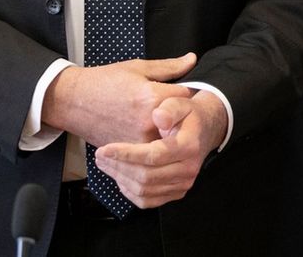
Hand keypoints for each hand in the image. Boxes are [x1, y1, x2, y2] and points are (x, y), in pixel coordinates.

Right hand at [41, 53, 196, 145]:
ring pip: (170, 140)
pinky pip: (154, 152)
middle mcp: (148, 122)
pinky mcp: (131, 154)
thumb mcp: (137, 68)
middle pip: (182, 121)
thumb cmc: (103, 82)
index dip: (186, 91)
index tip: (181, 91)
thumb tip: (192, 60)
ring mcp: (139, 142)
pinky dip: (156, 144)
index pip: (187, 95)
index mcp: (151, 97)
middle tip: (173, 109)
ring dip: (171, 132)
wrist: (73, 102)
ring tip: (162, 121)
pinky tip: (150, 133)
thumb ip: (169, 67)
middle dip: (181, 115)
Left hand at [94, 91, 226, 208]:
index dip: (126, 154)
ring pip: (145, 190)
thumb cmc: (186, 115)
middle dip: (119, 167)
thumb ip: (169, 108)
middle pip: (147, 176)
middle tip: (99, 156)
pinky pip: (149, 201)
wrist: (203, 131)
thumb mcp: (180, 102)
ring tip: (104, 164)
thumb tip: (158, 118)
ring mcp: (183, 183)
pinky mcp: (176, 192)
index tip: (104, 149)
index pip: (154, 155)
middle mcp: (188, 169)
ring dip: (120, 179)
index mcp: (189, 146)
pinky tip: (119, 177)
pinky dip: (130, 192)